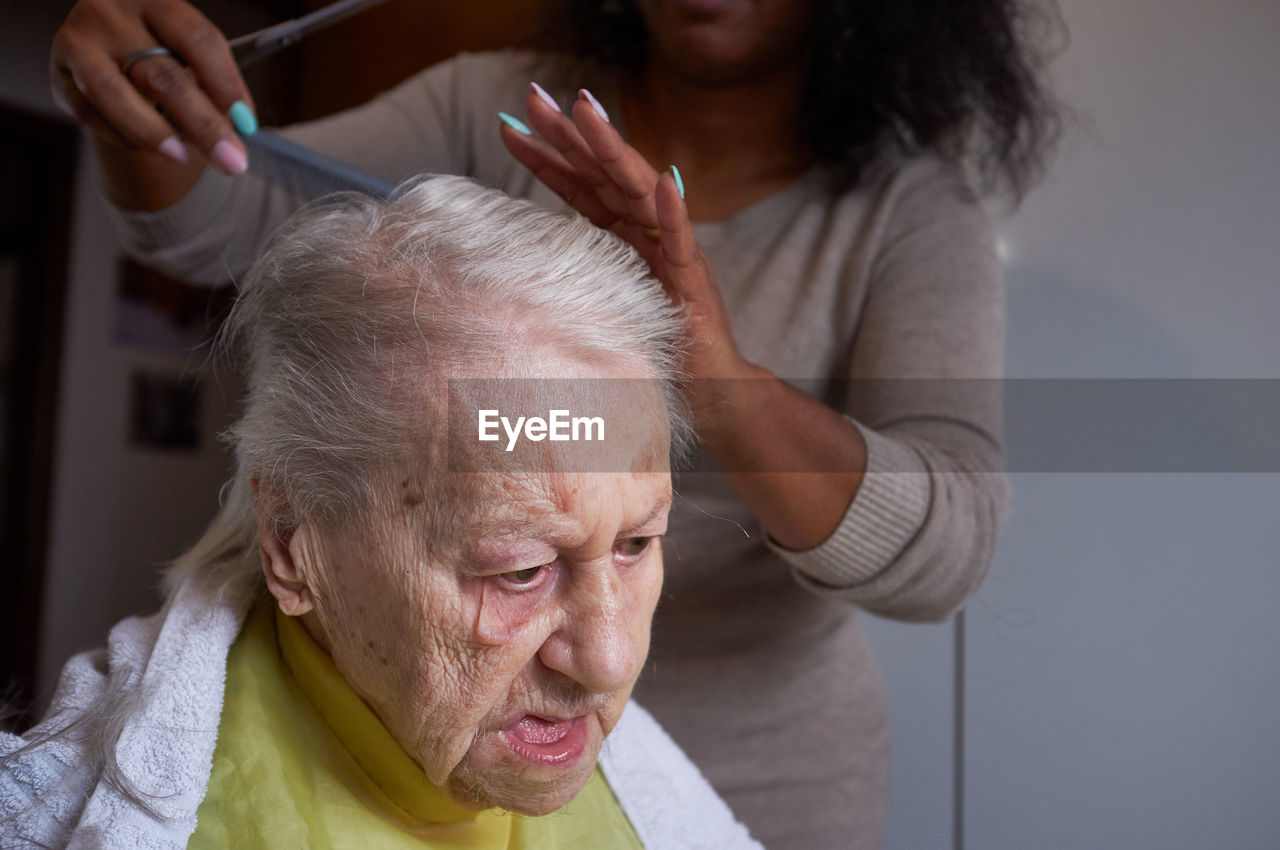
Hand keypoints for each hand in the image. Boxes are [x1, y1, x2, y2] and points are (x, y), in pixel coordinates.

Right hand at [51, 0, 251, 174]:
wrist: (106, 46)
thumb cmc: (158, 47)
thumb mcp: (186, 48)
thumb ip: (210, 79)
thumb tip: (239, 126)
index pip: (198, 40)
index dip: (226, 84)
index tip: (247, 124)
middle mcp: (112, 13)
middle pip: (163, 75)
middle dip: (203, 125)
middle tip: (231, 160)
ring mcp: (79, 41)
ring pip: (115, 93)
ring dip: (153, 132)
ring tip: (182, 157)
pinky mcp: (59, 74)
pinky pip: (90, 113)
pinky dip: (123, 135)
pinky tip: (150, 147)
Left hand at [499, 85, 753, 393]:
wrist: (705, 385)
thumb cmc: (649, 342)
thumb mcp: (598, 299)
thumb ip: (572, 270)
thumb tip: (516, 253)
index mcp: (620, 233)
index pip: (578, 185)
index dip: (545, 154)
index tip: (508, 124)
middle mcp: (645, 230)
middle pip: (603, 172)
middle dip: (570, 132)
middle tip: (535, 95)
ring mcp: (670, 250)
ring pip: (639, 190)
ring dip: (614, 149)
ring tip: (588, 113)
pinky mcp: (693, 280)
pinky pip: (682, 241)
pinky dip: (674, 212)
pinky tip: (664, 183)